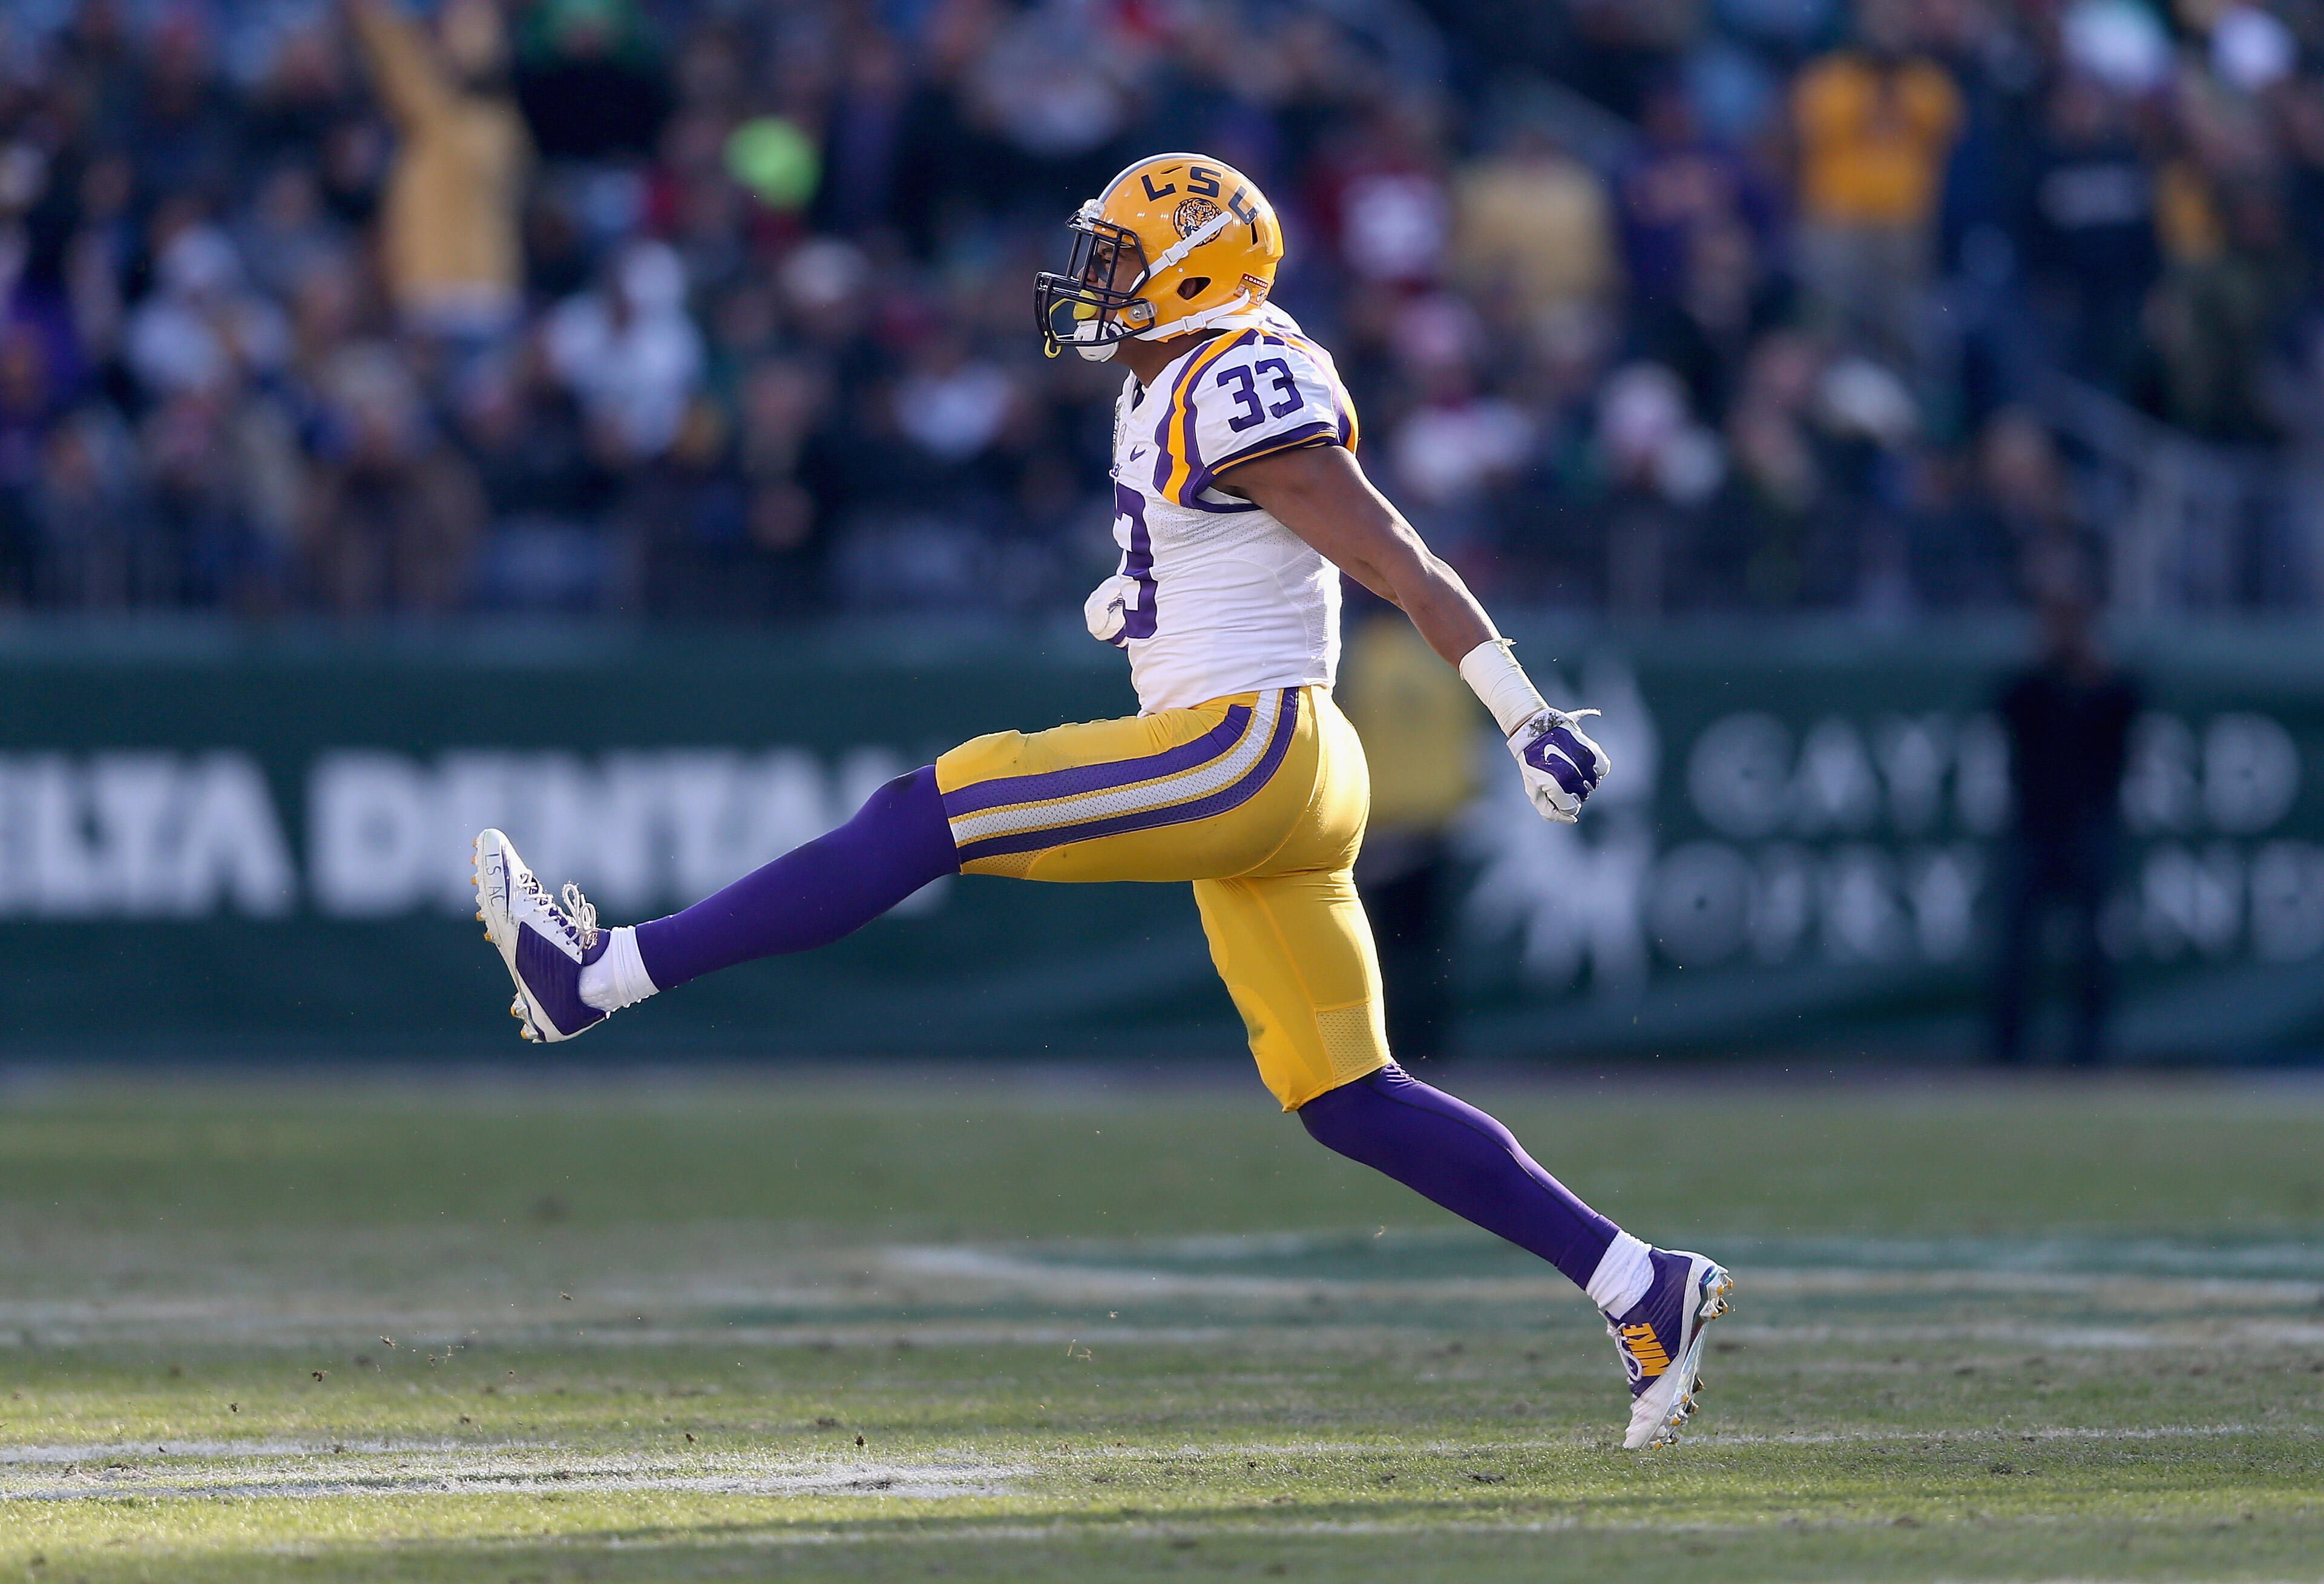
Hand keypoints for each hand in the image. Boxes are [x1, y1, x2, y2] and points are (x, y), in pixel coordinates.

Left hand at [1507, 707, 1609, 822]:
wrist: (1536, 731)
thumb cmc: (1532, 763)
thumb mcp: (1534, 790)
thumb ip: (1550, 812)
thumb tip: (1573, 820)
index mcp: (1556, 785)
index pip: (1572, 808)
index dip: (1563, 802)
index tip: (1555, 790)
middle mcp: (1573, 775)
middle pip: (1583, 796)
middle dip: (1572, 791)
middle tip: (1559, 776)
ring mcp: (1585, 762)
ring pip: (1593, 784)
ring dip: (1584, 780)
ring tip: (1569, 767)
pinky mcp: (1593, 751)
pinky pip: (1603, 769)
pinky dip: (1595, 769)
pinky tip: (1582, 763)